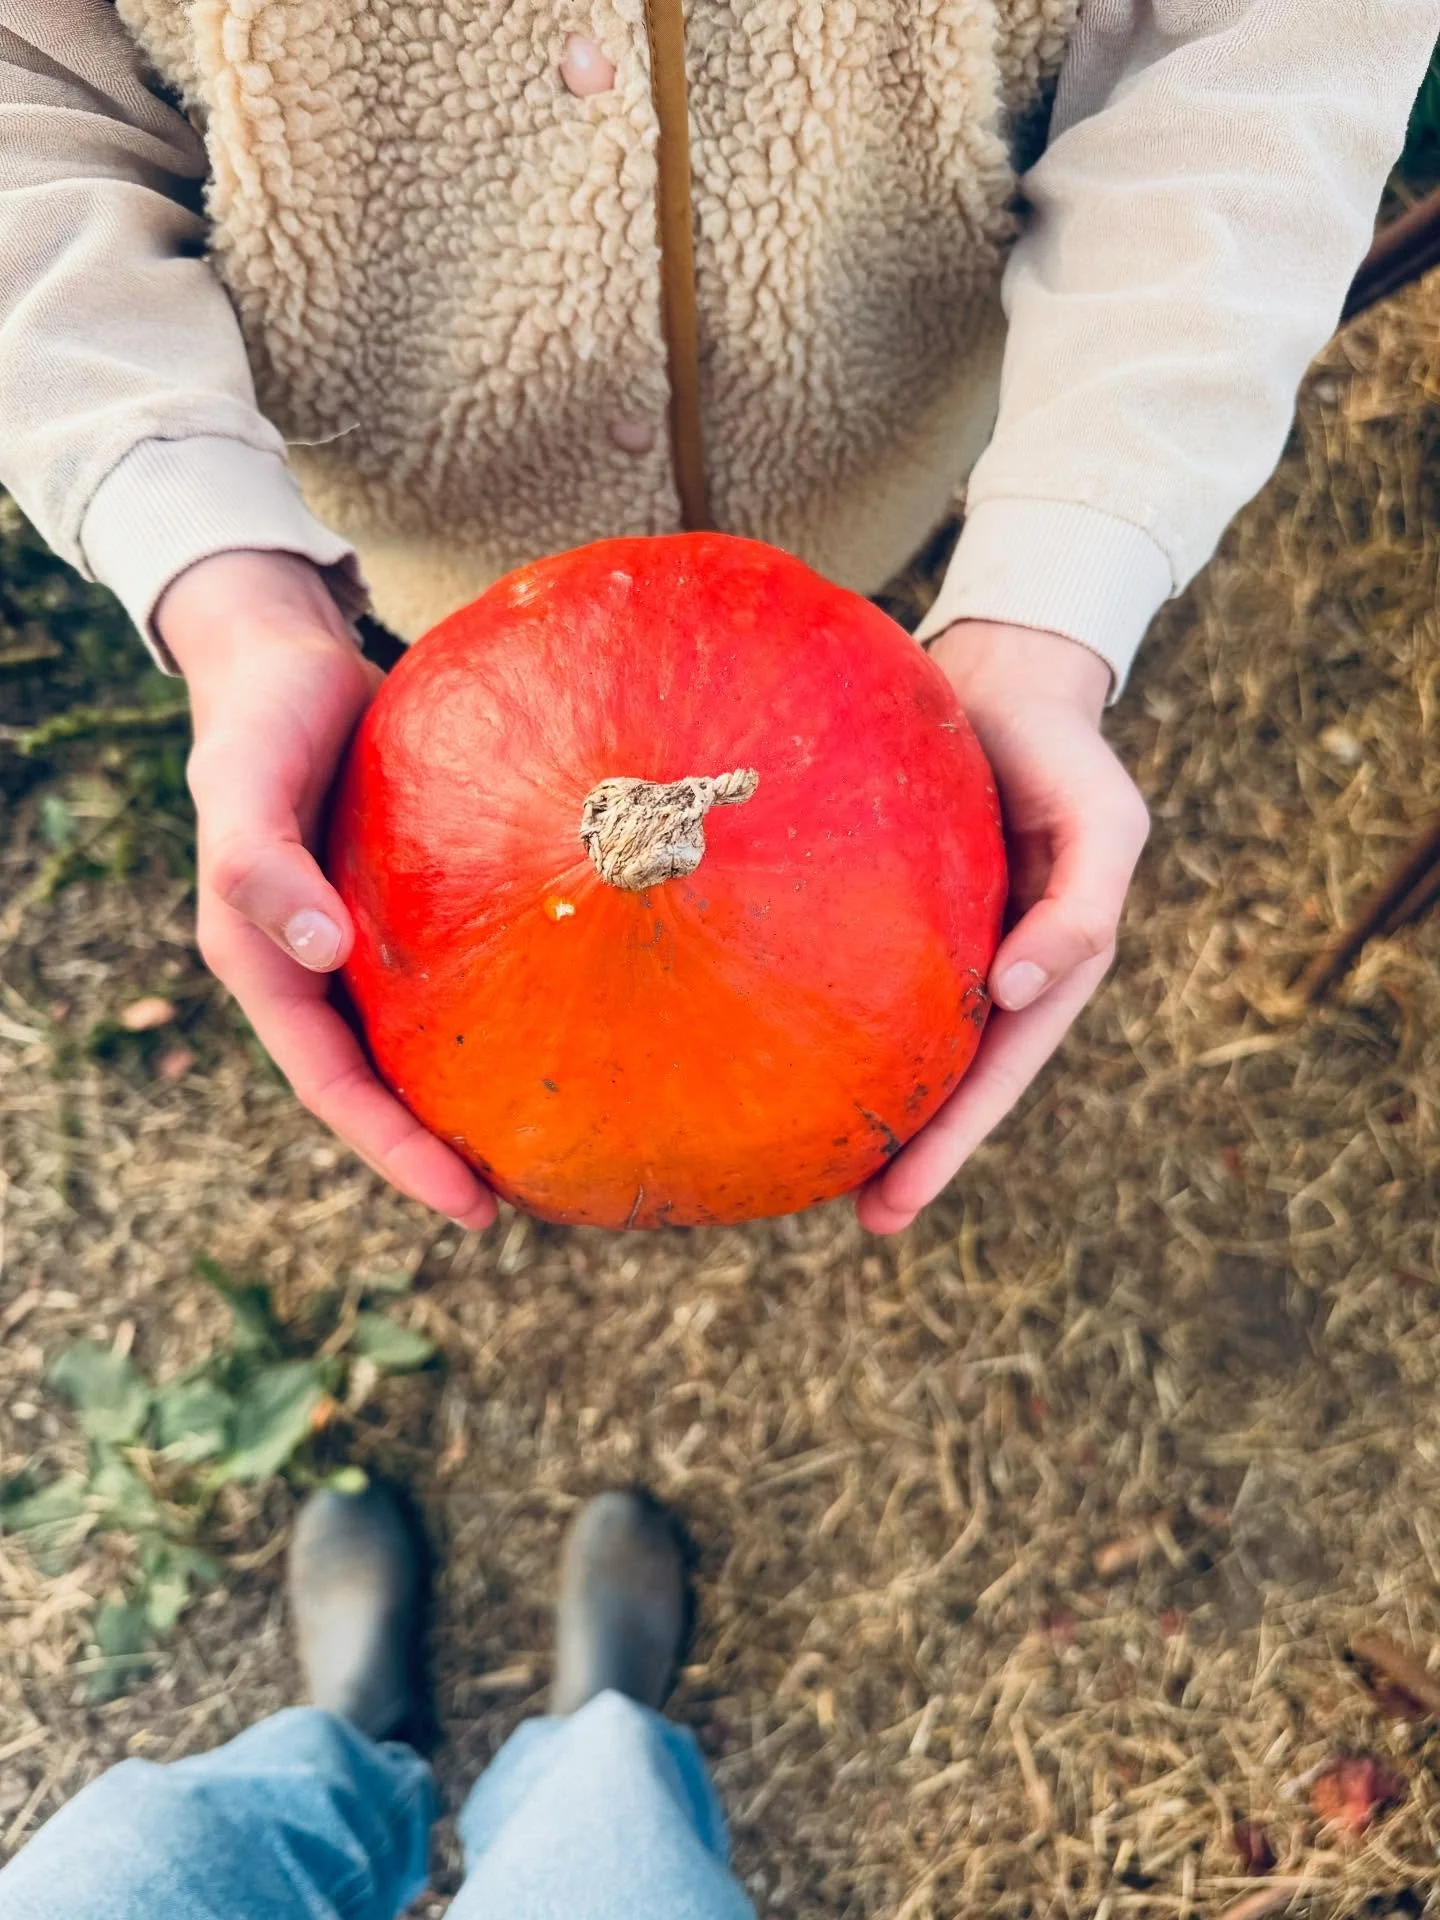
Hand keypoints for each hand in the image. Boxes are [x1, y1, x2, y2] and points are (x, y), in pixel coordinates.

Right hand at [159, 552, 495, 1229]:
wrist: (291, 658)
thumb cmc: (263, 719)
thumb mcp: (245, 782)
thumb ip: (261, 863)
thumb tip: (318, 953)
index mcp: (267, 968)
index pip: (335, 1088)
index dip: (395, 1154)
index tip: (469, 1207)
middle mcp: (319, 971)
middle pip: (383, 1088)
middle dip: (442, 1154)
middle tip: (526, 1206)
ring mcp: (369, 944)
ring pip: (423, 1042)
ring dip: (472, 1097)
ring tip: (556, 1143)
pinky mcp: (417, 907)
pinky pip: (459, 978)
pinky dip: (500, 1012)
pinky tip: (570, 1024)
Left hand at [856, 621, 1148, 1234]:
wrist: (1006, 679)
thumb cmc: (1062, 752)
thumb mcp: (1105, 821)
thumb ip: (1080, 909)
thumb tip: (1013, 994)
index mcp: (1040, 970)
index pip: (991, 1076)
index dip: (948, 1144)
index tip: (892, 1206)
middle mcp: (986, 969)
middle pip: (943, 1081)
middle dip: (906, 1156)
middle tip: (857, 1219)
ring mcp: (934, 942)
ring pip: (892, 1039)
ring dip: (859, 1103)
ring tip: (799, 1169)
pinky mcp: (881, 904)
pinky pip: (848, 971)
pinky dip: (818, 1016)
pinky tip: (765, 1048)